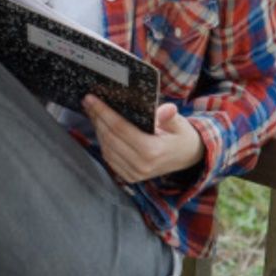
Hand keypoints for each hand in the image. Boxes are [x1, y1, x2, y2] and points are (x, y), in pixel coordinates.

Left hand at [82, 95, 204, 183]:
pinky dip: (102, 141)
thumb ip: (170, 117)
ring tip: (92, 111)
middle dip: (97, 117)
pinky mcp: (129, 176)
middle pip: (110, 137)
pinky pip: (109, 157)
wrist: (187, 158)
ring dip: (97, 128)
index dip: (104, 112)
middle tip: (88, 101)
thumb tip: (168, 109)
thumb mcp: (181, 125)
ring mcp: (134, 173)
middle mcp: (141, 165)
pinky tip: (100, 126)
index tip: (91, 99)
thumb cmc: (181, 137)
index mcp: (153, 151)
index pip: (121, 128)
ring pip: (106, 147)